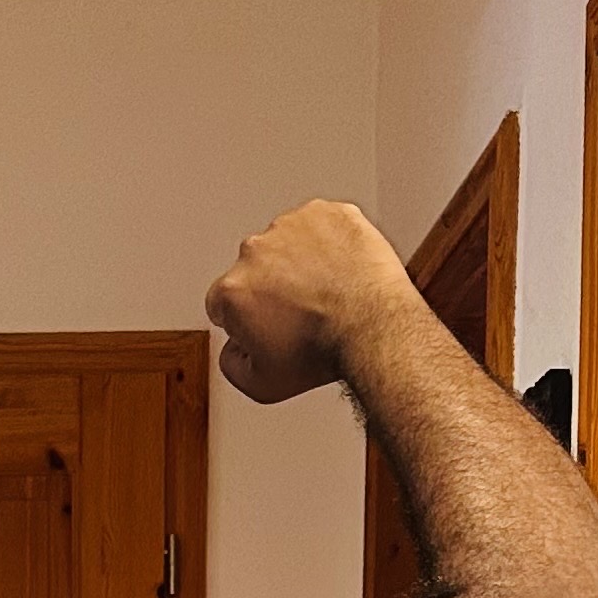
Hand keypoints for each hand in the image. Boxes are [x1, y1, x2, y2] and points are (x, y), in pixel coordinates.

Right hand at [205, 198, 408, 404]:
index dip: (246, 315)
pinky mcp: (326, 213)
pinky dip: (331, 242)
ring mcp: (292, 227)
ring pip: (288, 242)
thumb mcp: (263, 384)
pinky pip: (323, 225)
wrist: (374, 328)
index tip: (266, 322)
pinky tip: (342, 268)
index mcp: (233, 289)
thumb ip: (232, 365)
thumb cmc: (325, 351)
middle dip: (273, 285)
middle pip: (256, 268)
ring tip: (327, 289)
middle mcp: (255, 251)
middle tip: (303, 309)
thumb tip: (235, 351)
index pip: (223, 300)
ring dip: (302, 261)